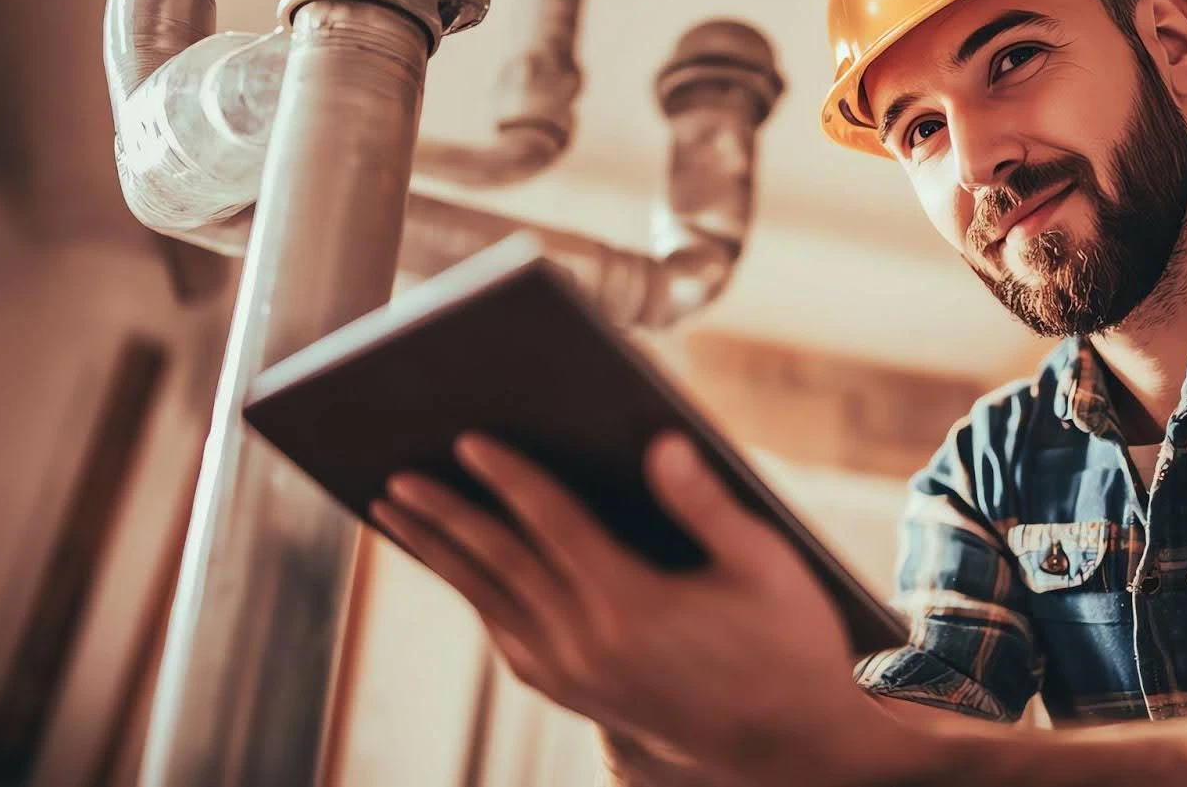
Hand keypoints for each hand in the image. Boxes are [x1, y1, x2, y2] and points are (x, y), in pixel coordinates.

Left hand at [368, 431, 912, 786]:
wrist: (791, 746)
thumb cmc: (790, 642)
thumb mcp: (766, 565)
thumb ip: (707, 502)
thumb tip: (661, 442)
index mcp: (634, 607)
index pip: (552, 524)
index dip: (509, 476)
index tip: (467, 439)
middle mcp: (590, 646)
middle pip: (499, 563)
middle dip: (444, 514)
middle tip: (395, 475)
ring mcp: (577, 677)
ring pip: (490, 603)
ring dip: (440, 555)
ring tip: (397, 514)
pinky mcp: (577, 695)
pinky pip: (507, 638)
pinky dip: (476, 598)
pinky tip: (461, 572)